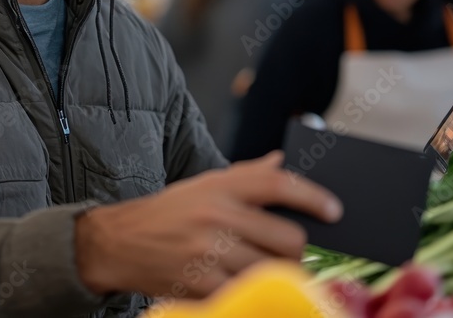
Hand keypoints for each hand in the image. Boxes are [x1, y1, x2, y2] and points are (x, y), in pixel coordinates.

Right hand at [75, 150, 341, 298]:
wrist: (118, 243)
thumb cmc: (168, 212)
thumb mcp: (203, 185)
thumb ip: (245, 175)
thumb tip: (281, 161)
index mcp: (219, 188)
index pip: (276, 183)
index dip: (312, 196)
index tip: (334, 210)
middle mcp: (215, 217)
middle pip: (287, 238)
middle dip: (296, 249)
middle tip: (290, 252)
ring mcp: (207, 254)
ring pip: (272, 271)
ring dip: (276, 274)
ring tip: (266, 270)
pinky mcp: (199, 285)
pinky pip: (245, 293)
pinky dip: (251, 292)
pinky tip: (244, 284)